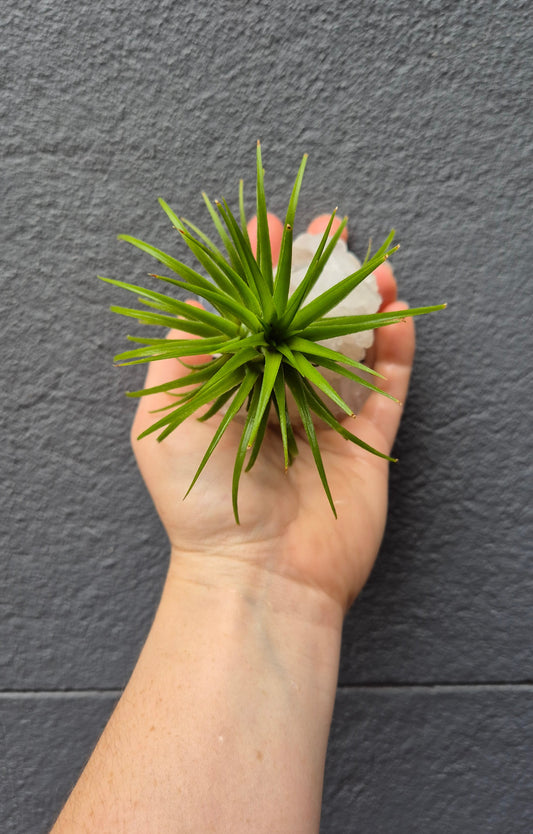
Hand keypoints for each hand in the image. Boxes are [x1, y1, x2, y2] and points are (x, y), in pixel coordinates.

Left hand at [131, 214, 414, 616]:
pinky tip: (395, 306)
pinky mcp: (365, 443)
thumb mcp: (165, 421)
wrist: (258, 576)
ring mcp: (326, 420)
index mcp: (233, 392)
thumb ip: (180, 357)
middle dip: (315, 274)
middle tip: (328, 227)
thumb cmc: (200, 504)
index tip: (268, 229)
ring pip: (348, 347)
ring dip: (361, 299)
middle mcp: (279, 400)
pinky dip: (394, 347)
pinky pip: (387, 387)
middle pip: (302, 324)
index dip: (259, 273)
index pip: (251, 318)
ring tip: (368, 255)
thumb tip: (203, 303)